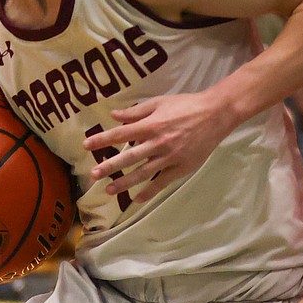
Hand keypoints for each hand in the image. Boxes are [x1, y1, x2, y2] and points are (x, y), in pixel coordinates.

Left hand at [83, 90, 233, 204]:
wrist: (215, 115)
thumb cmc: (186, 105)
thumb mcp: (160, 102)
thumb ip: (136, 111)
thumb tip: (114, 115)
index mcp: (151, 125)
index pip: (121, 134)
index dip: (103, 140)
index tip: (87, 145)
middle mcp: (158, 143)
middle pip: (129, 157)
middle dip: (109, 166)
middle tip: (93, 175)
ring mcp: (169, 157)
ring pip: (143, 173)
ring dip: (125, 183)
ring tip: (109, 190)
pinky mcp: (181, 167)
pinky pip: (162, 182)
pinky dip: (149, 191)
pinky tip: (137, 199)